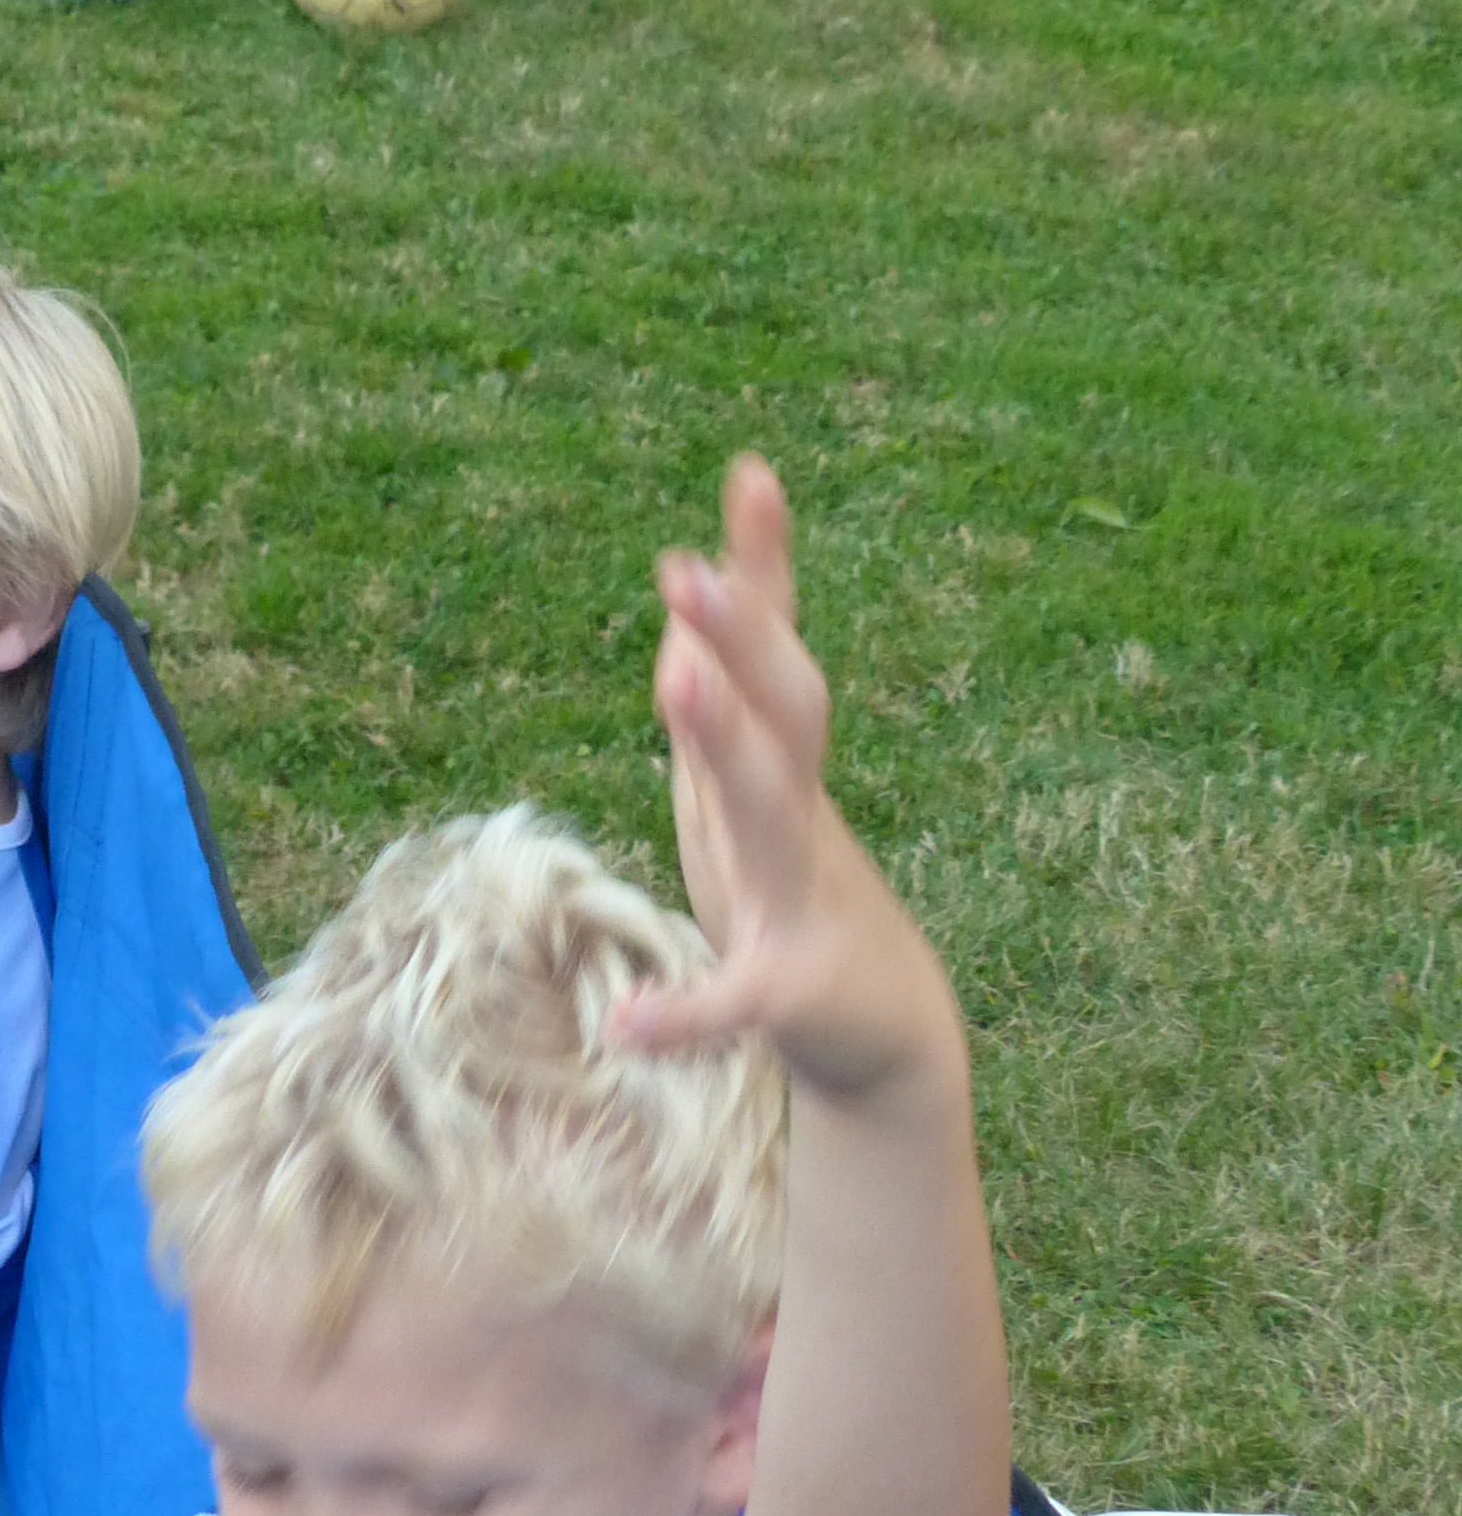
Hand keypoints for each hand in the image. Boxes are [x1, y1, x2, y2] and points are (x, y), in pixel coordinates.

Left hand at [608, 456, 949, 1100]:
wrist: (888, 1041)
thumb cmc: (805, 904)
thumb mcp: (754, 796)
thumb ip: (723, 704)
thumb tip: (687, 599)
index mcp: (780, 775)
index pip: (772, 657)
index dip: (761, 571)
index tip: (750, 474)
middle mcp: (796, 822)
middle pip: (779, 712)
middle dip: (738, 636)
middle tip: (687, 564)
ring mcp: (797, 904)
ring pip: (763, 814)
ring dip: (720, 746)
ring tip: (672, 675)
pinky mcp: (787, 997)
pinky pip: (733, 1002)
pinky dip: (684, 1014)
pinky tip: (627, 1028)